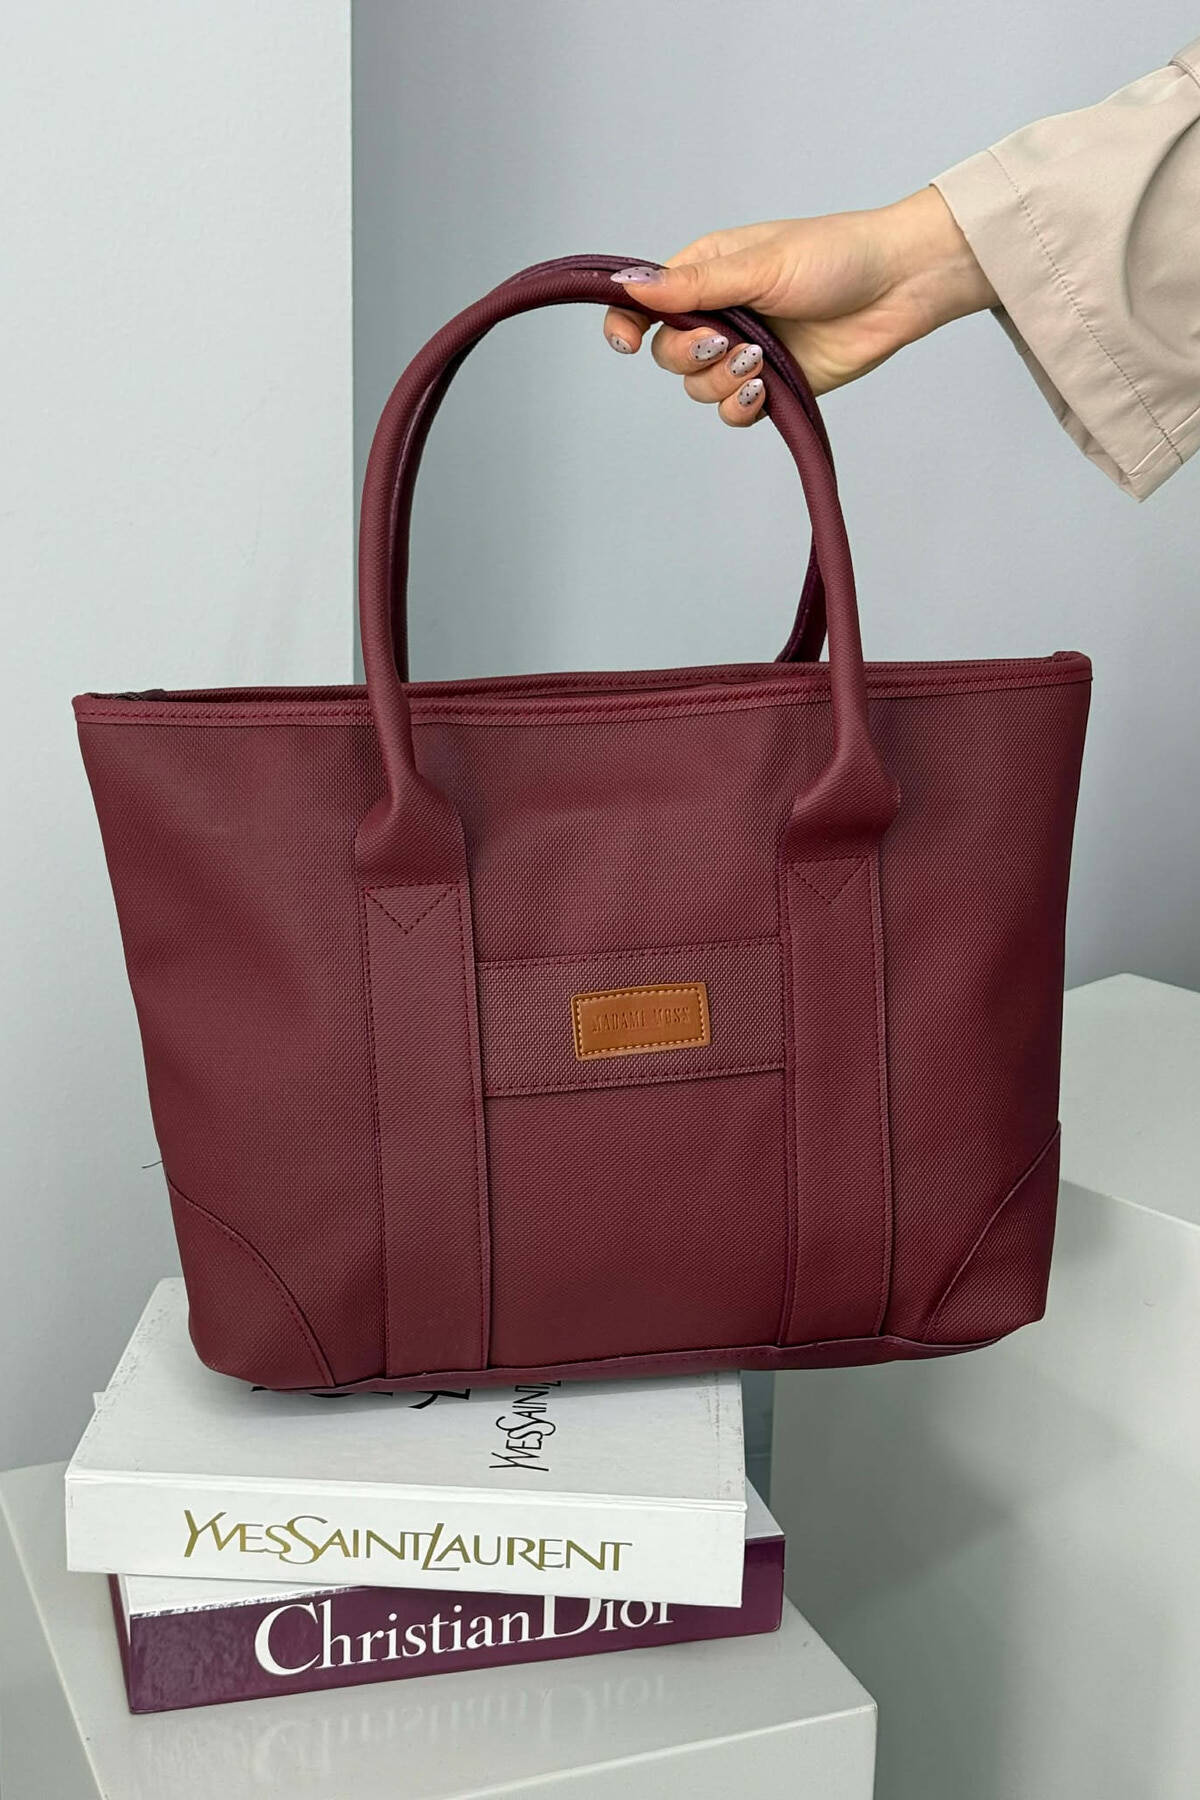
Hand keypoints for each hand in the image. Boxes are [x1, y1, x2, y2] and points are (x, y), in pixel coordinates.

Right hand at [603, 186, 996, 424]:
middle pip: (668, 354)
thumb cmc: (837, 257)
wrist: (897, 287)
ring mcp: (744, 352)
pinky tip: (764, 391)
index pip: (646, 302)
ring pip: (698, 388)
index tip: (625, 340)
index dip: (626, 323)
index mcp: (707, 272)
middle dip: (689, 356)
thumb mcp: (759, 264)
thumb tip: (632, 285)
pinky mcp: (771, 386)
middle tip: (725, 344)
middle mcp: (719, 313)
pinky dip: (740, 408)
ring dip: (722, 382)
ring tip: (760, 363)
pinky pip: (732, 412)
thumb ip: (694, 284)